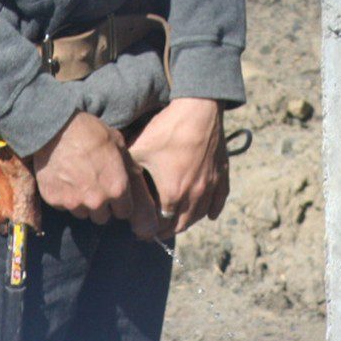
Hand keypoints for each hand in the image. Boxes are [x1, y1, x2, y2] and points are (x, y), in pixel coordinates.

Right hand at [33, 111, 136, 224]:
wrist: (56, 129)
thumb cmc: (90, 132)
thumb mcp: (117, 143)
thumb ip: (128, 165)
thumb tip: (136, 175)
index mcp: (117, 189)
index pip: (124, 212)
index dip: (119, 204)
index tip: (113, 196)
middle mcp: (96, 201)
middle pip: (102, 218)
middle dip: (100, 207)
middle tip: (94, 189)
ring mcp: (73, 202)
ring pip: (82, 213)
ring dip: (81, 203)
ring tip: (77, 183)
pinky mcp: (54, 200)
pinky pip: (62, 206)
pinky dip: (63, 197)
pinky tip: (62, 180)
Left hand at [128, 98, 228, 237]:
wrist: (199, 108)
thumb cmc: (167, 129)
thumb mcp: (139, 152)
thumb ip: (130, 177)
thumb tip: (118, 194)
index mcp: (173, 193)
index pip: (160, 224)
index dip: (148, 231)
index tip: (139, 233)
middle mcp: (195, 195)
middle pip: (181, 224)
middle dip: (165, 230)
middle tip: (153, 231)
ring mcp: (211, 185)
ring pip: (200, 214)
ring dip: (186, 222)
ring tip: (174, 224)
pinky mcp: (222, 174)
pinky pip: (220, 199)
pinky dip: (213, 210)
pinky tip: (210, 216)